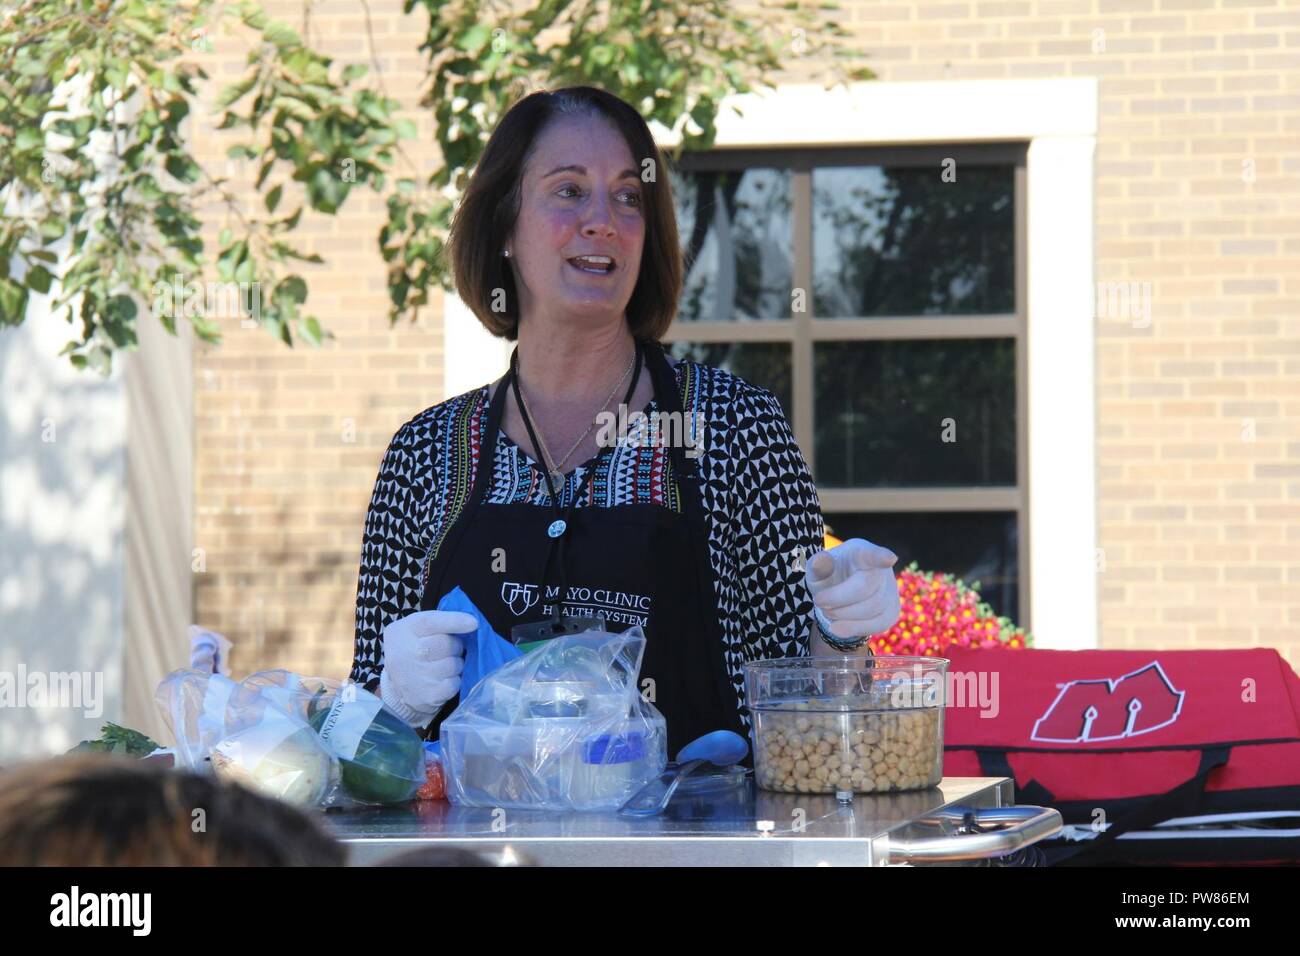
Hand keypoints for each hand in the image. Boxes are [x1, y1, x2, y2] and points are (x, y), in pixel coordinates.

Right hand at [378, 610, 476, 725]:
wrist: (394, 683)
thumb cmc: (412, 648)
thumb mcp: (416, 628)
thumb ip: (439, 621)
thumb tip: (470, 623)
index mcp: (405, 630)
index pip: (430, 622)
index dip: (454, 621)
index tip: (473, 623)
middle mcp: (406, 652)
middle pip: (446, 644)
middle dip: (456, 646)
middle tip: (451, 649)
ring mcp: (415, 676)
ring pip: (454, 665)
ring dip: (456, 664)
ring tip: (445, 664)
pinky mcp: (427, 696)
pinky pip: (454, 684)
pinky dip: (454, 680)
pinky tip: (444, 678)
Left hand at [804, 538, 900, 640]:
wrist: (839, 597)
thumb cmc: (829, 578)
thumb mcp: (817, 570)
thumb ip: (817, 565)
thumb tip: (820, 560)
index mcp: (860, 553)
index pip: (872, 554)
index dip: (881, 556)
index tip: (889, 558)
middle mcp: (881, 570)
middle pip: (865, 587)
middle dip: (838, 599)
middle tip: (819, 602)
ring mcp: (890, 591)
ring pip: (873, 608)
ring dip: (844, 615)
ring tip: (828, 611)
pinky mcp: (891, 611)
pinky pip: (877, 624)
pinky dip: (854, 628)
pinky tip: (836, 627)